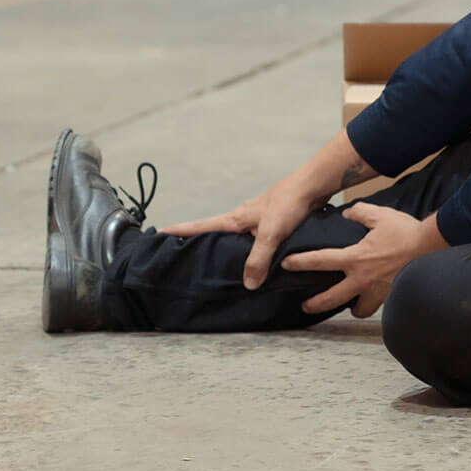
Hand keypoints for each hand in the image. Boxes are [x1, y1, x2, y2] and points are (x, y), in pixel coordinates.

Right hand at [160, 178, 320, 289]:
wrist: (311, 186)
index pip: (200, 226)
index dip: (180, 231)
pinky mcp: (268, 223)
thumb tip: (247, 284)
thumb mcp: (272, 233)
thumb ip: (258, 258)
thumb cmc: (289, 204)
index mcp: (235, 219)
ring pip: (230, 236)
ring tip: (209, 262)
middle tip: (179, 255)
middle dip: (194, 241)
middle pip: (211, 231)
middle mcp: (241, 219)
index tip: (159, 234)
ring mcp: (254, 220)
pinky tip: (247, 259)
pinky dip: (241, 249)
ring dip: (219, 246)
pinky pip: (248, 239)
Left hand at [280, 204, 447, 318]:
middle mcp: (362, 280)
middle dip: (315, 303)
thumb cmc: (405, 232)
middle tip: (305, 305)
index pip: (320, 261)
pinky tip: (373, 299)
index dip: (300, 263)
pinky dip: (373, 304)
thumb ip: (359, 212)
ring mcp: (378, 292)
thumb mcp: (379, 215)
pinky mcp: (392, 297)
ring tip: (348, 304)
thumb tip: (349, 211)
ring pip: (357, 309)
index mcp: (355, 258)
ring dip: (351, 307)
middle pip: (331, 298)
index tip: (286, 265)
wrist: (431, 248)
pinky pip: (378, 305)